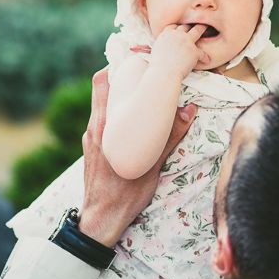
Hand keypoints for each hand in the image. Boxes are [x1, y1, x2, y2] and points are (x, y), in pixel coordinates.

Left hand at [78, 67, 196, 246]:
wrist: (100, 220)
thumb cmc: (125, 195)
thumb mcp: (153, 166)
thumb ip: (169, 137)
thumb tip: (188, 110)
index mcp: (106, 127)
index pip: (103, 84)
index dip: (115, 67)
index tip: (134, 58)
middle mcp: (95, 128)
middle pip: (101, 90)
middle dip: (120, 77)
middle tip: (141, 69)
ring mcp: (90, 139)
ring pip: (101, 107)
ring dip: (117, 96)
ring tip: (138, 92)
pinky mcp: (91, 149)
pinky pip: (101, 122)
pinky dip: (114, 114)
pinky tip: (130, 121)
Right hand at [148, 24, 208, 79]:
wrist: (163, 74)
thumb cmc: (157, 67)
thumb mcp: (156, 51)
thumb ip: (163, 46)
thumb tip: (165, 48)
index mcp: (166, 34)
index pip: (174, 26)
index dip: (178, 27)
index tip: (182, 29)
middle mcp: (177, 35)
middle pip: (186, 26)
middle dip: (191, 25)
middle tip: (197, 23)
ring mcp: (186, 41)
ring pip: (197, 31)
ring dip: (203, 29)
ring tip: (208, 28)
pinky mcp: (194, 51)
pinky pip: (202, 53)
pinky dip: (205, 58)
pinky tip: (207, 61)